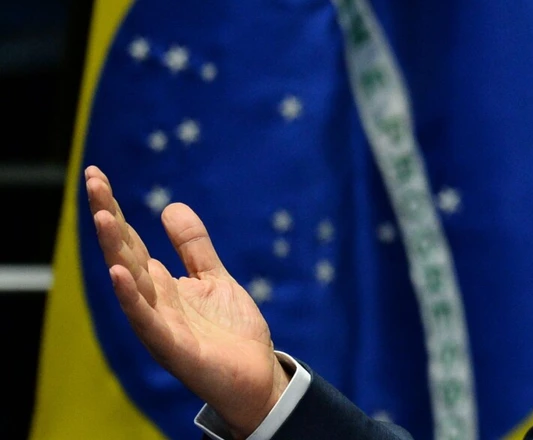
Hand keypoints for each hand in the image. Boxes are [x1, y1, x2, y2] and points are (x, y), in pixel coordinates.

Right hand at [83, 166, 288, 437]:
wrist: (255, 378)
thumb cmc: (231, 333)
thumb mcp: (214, 279)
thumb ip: (193, 248)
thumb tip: (169, 206)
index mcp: (160, 284)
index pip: (129, 240)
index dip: (113, 208)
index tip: (96, 175)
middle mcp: (152, 301)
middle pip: (123, 252)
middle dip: (107, 217)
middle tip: (92, 181)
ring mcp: (159, 323)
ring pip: (130, 281)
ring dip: (115, 250)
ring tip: (103, 216)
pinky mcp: (172, 347)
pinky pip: (147, 320)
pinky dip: (131, 298)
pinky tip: (119, 274)